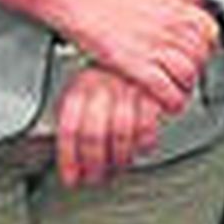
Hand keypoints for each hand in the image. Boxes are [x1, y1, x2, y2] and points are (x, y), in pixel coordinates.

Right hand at [0, 0, 220, 111]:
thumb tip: (191, 2)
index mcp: (176, 3)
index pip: (209, 30)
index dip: (205, 45)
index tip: (198, 53)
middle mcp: (170, 23)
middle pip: (200, 54)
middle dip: (195, 68)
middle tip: (185, 76)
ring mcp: (155, 44)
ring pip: (188, 73)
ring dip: (185, 86)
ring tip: (177, 91)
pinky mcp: (136, 64)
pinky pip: (166, 89)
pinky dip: (170, 100)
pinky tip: (167, 104)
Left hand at [54, 66, 163, 187]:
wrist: (152, 44)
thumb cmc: (116, 75)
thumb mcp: (89, 89)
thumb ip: (79, 118)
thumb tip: (72, 161)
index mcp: (81, 85)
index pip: (69, 129)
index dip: (69, 160)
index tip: (73, 179)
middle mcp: (103, 83)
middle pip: (93, 134)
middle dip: (96, 165)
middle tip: (98, 178)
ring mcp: (128, 85)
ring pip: (120, 132)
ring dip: (121, 157)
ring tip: (120, 164)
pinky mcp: (154, 88)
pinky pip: (147, 124)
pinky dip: (145, 142)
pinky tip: (143, 147)